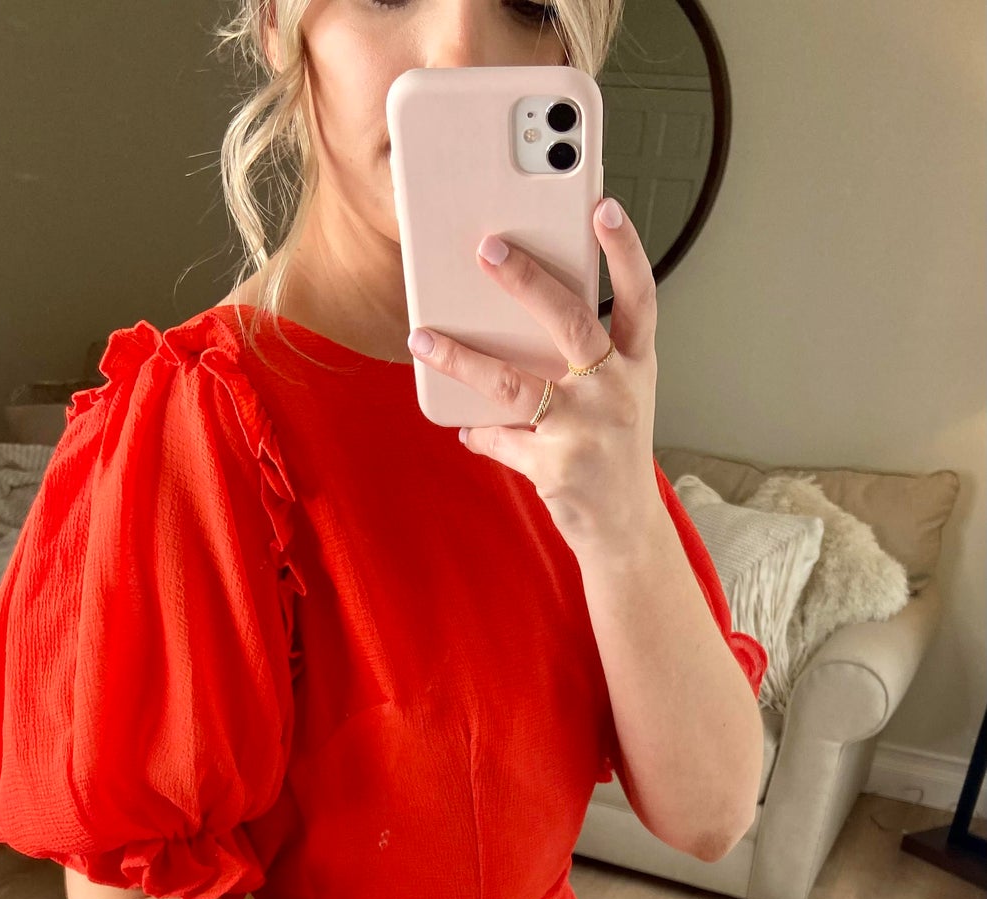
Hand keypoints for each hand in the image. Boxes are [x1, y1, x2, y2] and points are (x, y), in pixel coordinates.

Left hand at [405, 199, 661, 558]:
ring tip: (423, 340)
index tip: (603, 206)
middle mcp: (616, 392)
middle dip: (526, 281)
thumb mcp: (615, 397)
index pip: (638, 296)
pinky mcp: (555, 469)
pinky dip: (479, 432)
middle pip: (570, 322)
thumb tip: (508, 319)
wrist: (624, 527)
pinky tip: (466, 427)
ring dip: (462, 360)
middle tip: (487, 248)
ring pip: (513, 384)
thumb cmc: (612, 449)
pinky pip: (499, 438)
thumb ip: (579, 359)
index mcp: (635, 364)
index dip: (624, 250)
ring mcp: (586, 431)